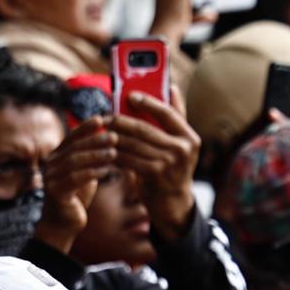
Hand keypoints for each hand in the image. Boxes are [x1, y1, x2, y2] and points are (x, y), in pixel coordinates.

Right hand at [32, 119, 116, 252]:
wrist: (63, 224)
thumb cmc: (77, 196)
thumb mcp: (85, 172)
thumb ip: (91, 158)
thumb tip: (109, 138)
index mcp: (57, 156)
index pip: (71, 137)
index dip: (85, 127)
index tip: (102, 119)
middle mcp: (50, 164)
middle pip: (74, 147)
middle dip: (95, 141)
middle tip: (114, 137)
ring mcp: (51, 178)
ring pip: (75, 161)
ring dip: (96, 156)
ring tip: (114, 153)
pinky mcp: (55, 192)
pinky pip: (75, 179)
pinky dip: (92, 173)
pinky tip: (106, 171)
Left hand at [111, 92, 201, 240]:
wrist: (173, 202)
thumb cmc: (172, 166)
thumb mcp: (179, 143)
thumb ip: (176, 116)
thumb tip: (171, 87)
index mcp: (189, 137)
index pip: (167, 113)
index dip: (148, 102)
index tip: (130, 95)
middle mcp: (182, 149)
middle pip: (144, 128)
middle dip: (121, 121)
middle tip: (105, 116)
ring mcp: (169, 163)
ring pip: (133, 144)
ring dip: (113, 138)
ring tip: (100, 132)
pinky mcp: (154, 175)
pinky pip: (128, 160)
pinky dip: (115, 154)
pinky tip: (104, 150)